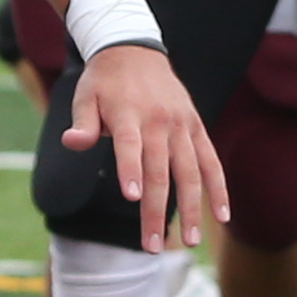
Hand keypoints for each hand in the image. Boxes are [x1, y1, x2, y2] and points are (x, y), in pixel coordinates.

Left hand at [59, 41, 225, 255]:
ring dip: (192, 209)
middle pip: (160, 171)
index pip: (130, 146)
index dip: (131, 171)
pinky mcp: (196, 128)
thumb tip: (73, 143)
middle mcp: (159, 121)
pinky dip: (219, 188)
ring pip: (190, 173)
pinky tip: (223, 216)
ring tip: (190, 242)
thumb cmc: (103, 81)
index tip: (133, 198)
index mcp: (128, 114)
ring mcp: (182, 126)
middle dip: (157, 211)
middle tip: (152, 246)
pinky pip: (211, 161)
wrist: (134, 49)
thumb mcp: (84, 96)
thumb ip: (82, 124)